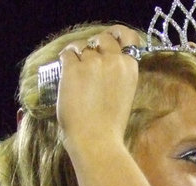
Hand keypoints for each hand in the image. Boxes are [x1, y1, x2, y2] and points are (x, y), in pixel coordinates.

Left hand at [56, 25, 142, 162]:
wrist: (96, 140)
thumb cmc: (110, 126)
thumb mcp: (125, 95)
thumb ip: (118, 75)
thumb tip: (103, 61)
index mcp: (130, 68)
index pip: (127, 36)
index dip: (117, 35)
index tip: (110, 39)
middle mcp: (114, 60)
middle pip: (102, 38)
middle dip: (94, 46)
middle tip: (87, 61)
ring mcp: (93, 63)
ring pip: (82, 46)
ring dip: (78, 56)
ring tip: (75, 74)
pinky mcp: (74, 69)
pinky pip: (67, 54)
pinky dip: (65, 60)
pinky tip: (66, 73)